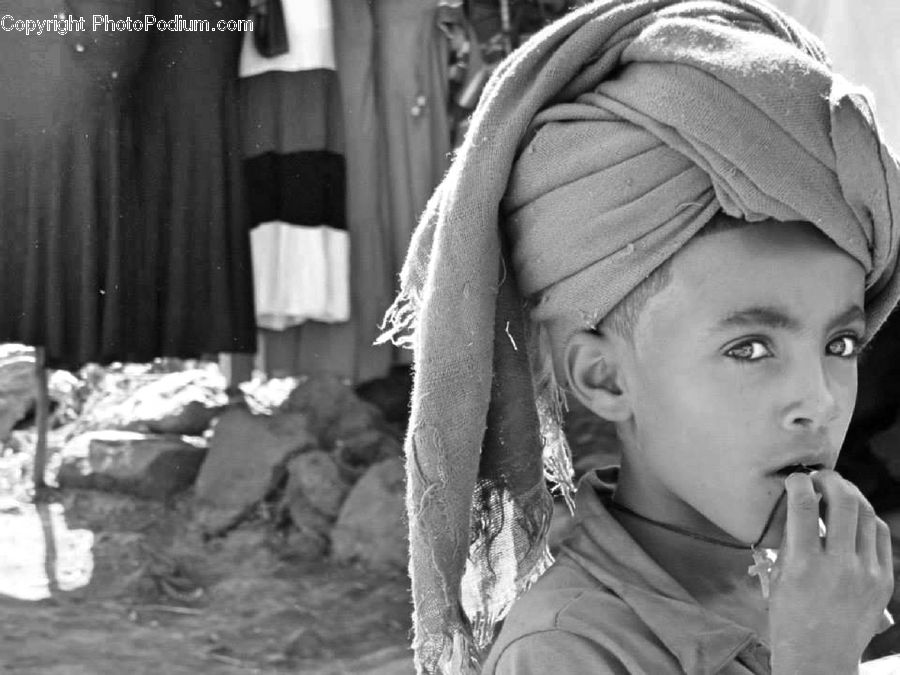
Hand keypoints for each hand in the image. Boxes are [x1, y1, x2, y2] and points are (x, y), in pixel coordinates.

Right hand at [768, 470, 893, 674]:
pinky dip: (867, 518)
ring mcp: (866, 573)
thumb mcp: (780, 576)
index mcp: (804, 564)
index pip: (804, 506)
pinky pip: (879, 536)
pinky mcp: (883, 581)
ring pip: (866, 514)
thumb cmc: (790, 617)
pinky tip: (855, 516)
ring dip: (851, 494)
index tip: (794, 477)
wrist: (820, 657)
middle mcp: (839, 566)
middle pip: (843, 502)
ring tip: (838, 490)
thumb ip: (790, 540)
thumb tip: (798, 505)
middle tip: (819, 476)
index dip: (799, 482)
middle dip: (830, 479)